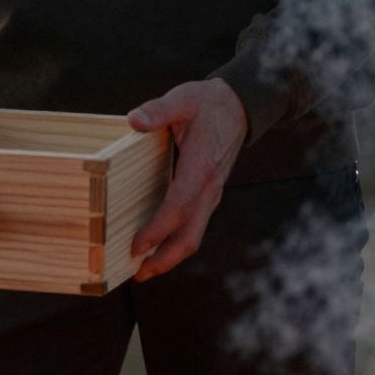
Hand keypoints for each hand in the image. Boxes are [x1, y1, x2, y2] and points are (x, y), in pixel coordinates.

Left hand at [126, 78, 248, 279]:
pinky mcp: (209, 195)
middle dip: (164, 259)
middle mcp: (210, 188)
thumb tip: (134, 120)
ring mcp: (211, 195)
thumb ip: (158, 110)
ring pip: (193, 236)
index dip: (158, 230)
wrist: (240, 106)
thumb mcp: (183, 99)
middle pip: (190, 236)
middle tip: (137, 275)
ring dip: (169, 256)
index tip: (136, 246)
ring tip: (143, 270)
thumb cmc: (208, 103)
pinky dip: (176, 242)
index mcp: (202, 167)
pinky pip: (194, 226)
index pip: (179, 207)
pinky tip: (157, 246)